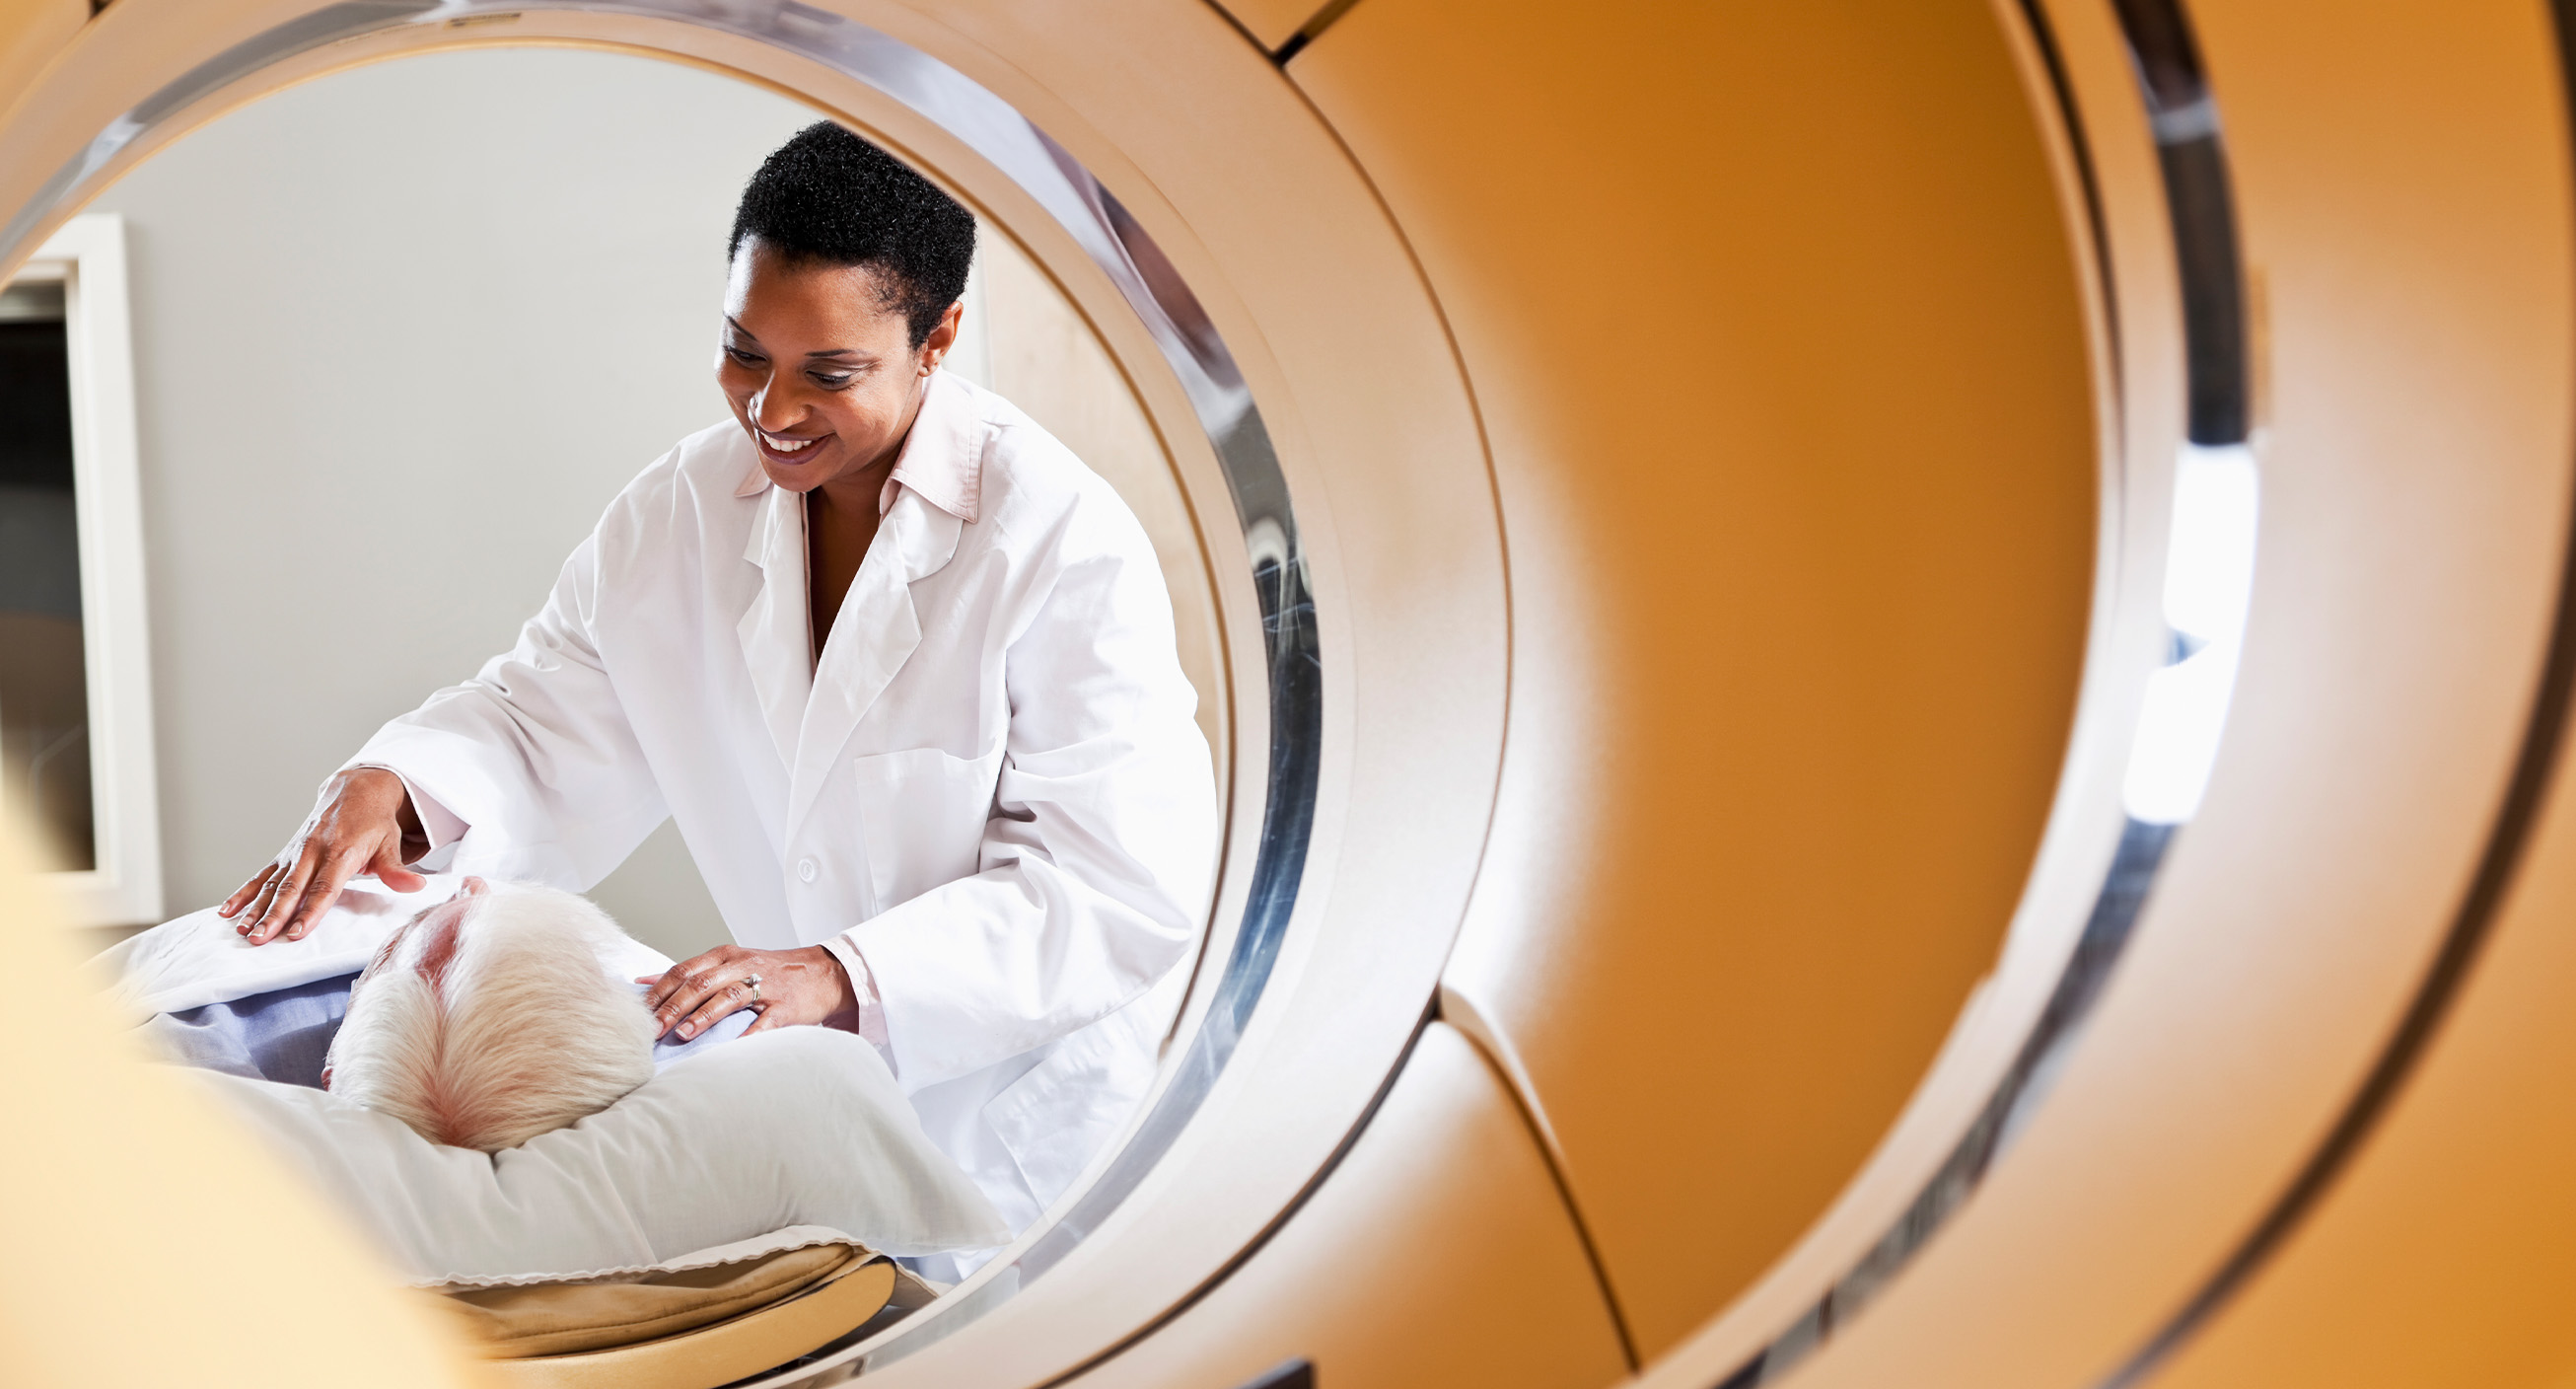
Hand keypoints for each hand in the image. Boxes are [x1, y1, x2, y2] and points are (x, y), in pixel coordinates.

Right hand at [217, 767, 427, 944]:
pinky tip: (228, 911)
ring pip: (272, 884)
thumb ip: (396, 869)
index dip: (310, 911)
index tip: (295, 933)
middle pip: (292, 889)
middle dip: (274, 915)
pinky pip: (261, 875)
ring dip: (256, 908)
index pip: (324, 887)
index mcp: (341, 852)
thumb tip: (416, 887)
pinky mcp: (286, 854)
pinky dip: (244, 892)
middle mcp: (313, 851)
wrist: (355, 790)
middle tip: (260, 939)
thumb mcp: (391, 842)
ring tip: (242, 931)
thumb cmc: (375, 823)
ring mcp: (296, 853)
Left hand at [638, 943, 857, 1040]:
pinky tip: (732, 1048)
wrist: (824, 972)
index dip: (659, 992)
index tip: (638, 1012)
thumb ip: (689, 973)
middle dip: (673, 1007)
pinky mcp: (786, 1006)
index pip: (683, 971)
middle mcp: (742, 966)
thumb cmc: (771, 971)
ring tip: (682, 1035)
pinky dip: (748, 1035)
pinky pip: (765, 1022)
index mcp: (725, 957)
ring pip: (728, 998)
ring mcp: (766, 986)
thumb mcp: (729, 964)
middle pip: (700, 984)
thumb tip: (644, 982)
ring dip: (702, 1017)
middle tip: (652, 1029)